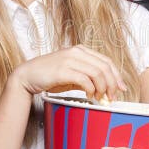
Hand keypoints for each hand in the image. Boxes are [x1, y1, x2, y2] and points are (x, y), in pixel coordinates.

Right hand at [12, 44, 126, 100]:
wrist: (27, 76)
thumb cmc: (50, 76)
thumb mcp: (72, 73)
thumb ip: (87, 77)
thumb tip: (105, 89)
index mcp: (81, 50)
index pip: (106, 61)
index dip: (117, 75)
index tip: (121, 88)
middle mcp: (77, 52)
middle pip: (104, 67)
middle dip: (112, 84)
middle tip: (112, 97)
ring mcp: (69, 60)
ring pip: (97, 72)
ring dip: (103, 88)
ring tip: (100, 98)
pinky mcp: (62, 70)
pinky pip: (84, 79)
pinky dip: (91, 89)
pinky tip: (90, 96)